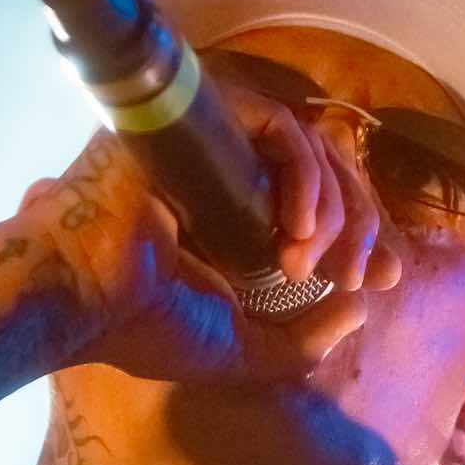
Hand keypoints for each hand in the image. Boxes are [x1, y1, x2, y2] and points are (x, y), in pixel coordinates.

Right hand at [17, 84, 403, 387]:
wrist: (79, 298)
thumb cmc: (141, 324)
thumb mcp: (239, 349)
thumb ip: (299, 342)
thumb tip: (358, 311)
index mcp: (235, 216)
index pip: (320, 204)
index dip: (363, 236)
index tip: (384, 279)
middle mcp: (228, 170)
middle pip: (327, 171)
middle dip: (359, 225)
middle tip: (355, 276)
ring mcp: (214, 138)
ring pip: (309, 146)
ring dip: (330, 211)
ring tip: (309, 264)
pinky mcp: (200, 115)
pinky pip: (277, 125)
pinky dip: (303, 177)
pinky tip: (297, 231)